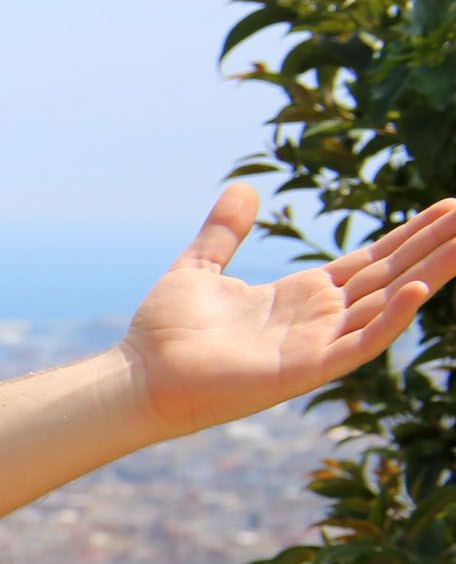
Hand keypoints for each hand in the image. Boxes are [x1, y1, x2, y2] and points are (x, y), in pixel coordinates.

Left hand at [118, 181, 455, 440]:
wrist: (139, 376)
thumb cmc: (164, 333)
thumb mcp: (200, 267)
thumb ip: (224, 231)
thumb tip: (244, 187)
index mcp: (301, 296)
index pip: (371, 261)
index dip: (409, 236)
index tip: (446, 208)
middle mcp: (319, 319)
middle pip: (392, 276)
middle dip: (433, 246)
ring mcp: (317, 345)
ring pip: (388, 305)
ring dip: (430, 274)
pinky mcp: (306, 370)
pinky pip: (359, 344)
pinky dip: (390, 319)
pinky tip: (418, 289)